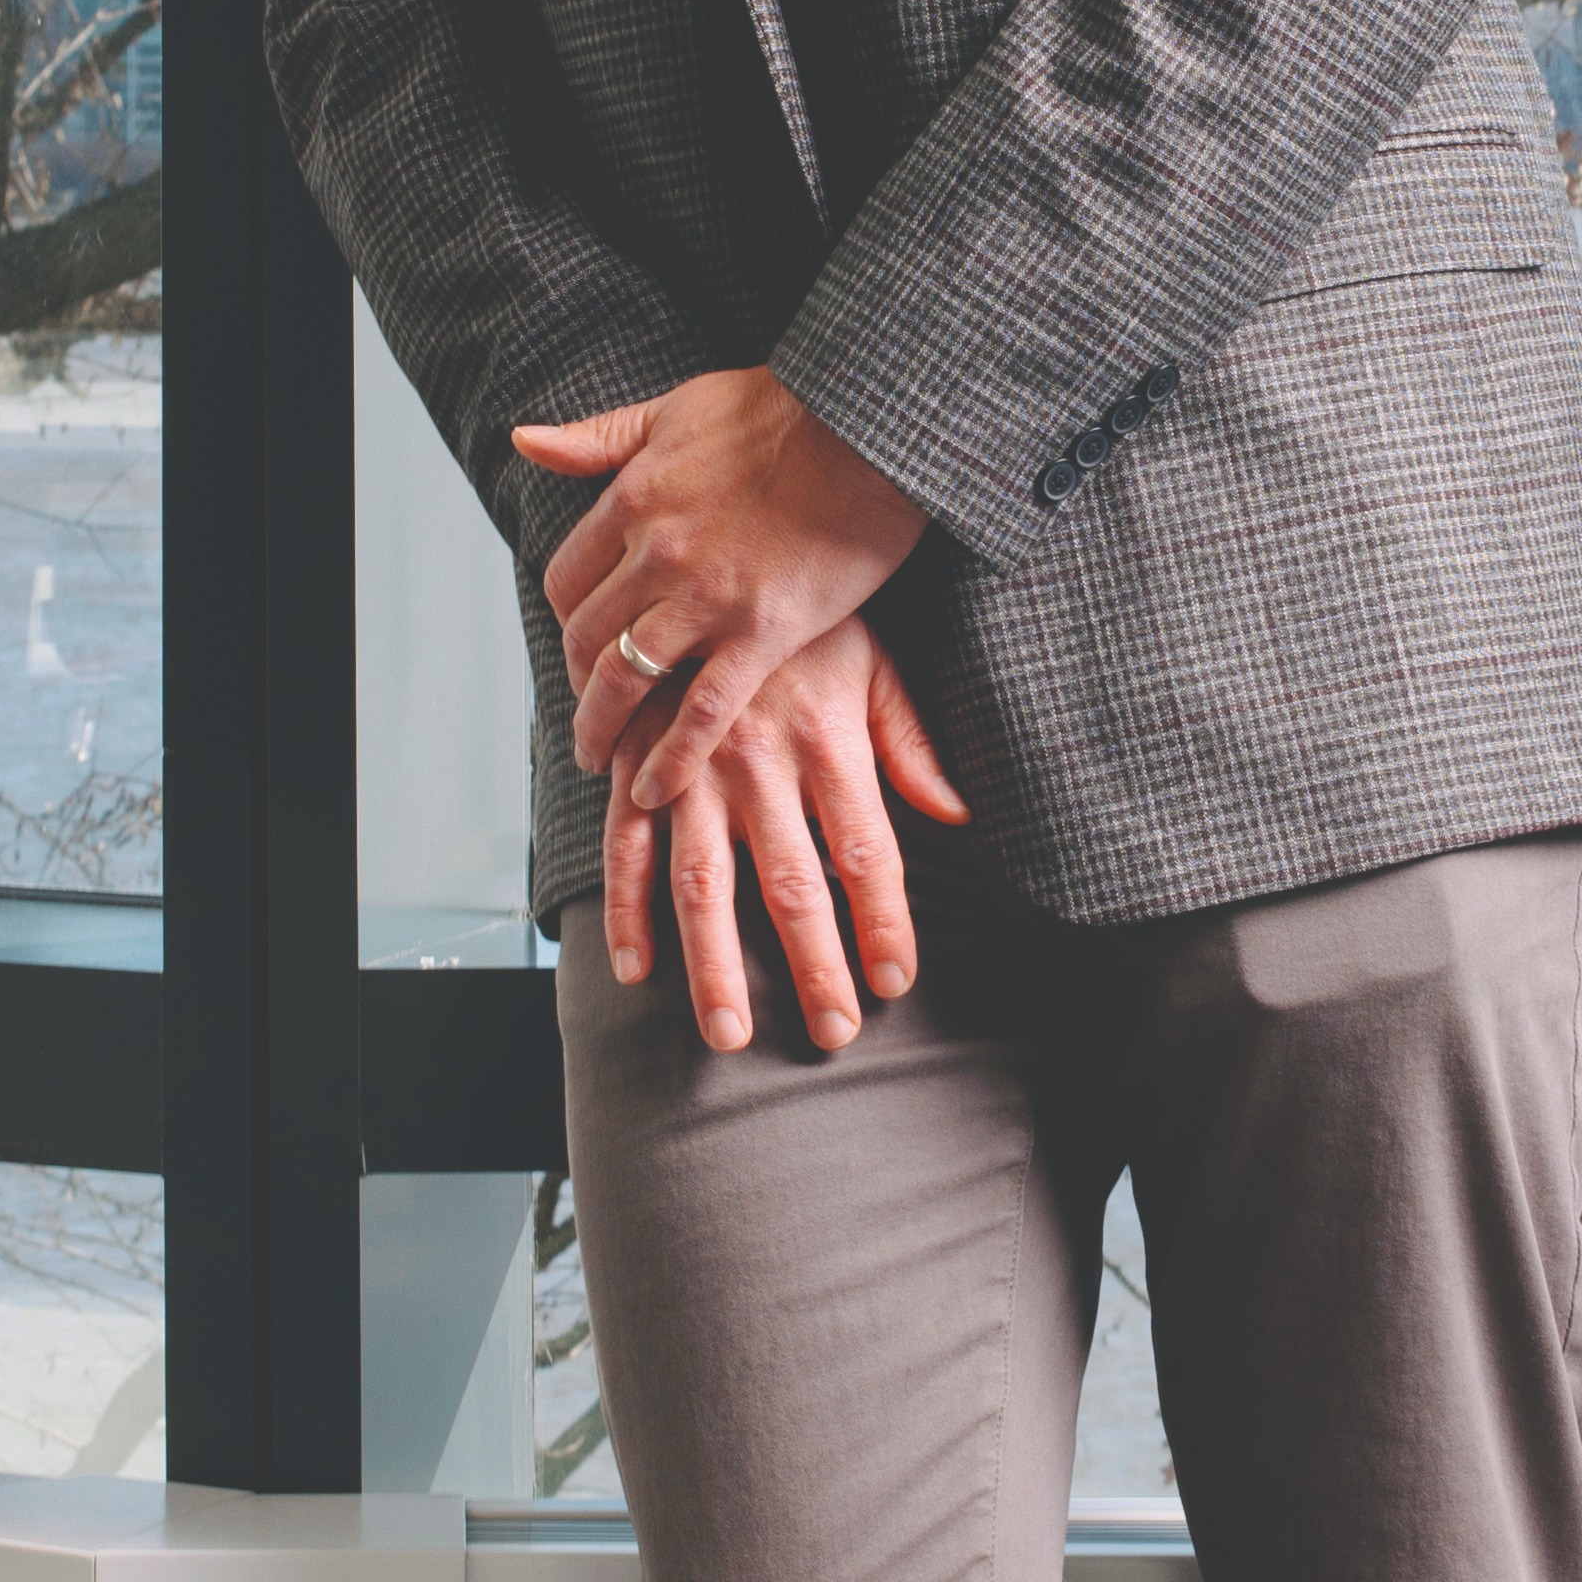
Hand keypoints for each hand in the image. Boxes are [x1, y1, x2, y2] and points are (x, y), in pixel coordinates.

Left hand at [518, 367, 926, 812]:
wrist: (868, 423)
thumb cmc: (784, 407)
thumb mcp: (676, 406)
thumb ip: (599, 436)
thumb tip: (523, 441)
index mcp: (634, 498)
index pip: (567, 579)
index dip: (567, 618)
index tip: (579, 642)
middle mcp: (657, 552)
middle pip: (586, 636)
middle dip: (577, 682)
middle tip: (587, 710)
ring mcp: (706, 597)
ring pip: (625, 679)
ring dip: (602, 730)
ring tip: (600, 761)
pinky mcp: (762, 633)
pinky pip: (701, 712)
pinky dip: (670, 758)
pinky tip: (654, 788)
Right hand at [603, 617, 969, 1050]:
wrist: (713, 545)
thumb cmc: (807, 615)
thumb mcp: (874, 661)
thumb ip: (909, 742)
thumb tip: (957, 816)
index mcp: (827, 738)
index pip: (866, 852)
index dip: (884, 923)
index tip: (896, 982)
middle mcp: (759, 762)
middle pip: (792, 885)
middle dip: (814, 967)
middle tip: (832, 1033)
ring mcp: (691, 768)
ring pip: (703, 884)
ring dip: (714, 966)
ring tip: (729, 1035)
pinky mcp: (637, 763)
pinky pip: (625, 847)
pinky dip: (624, 911)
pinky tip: (633, 972)